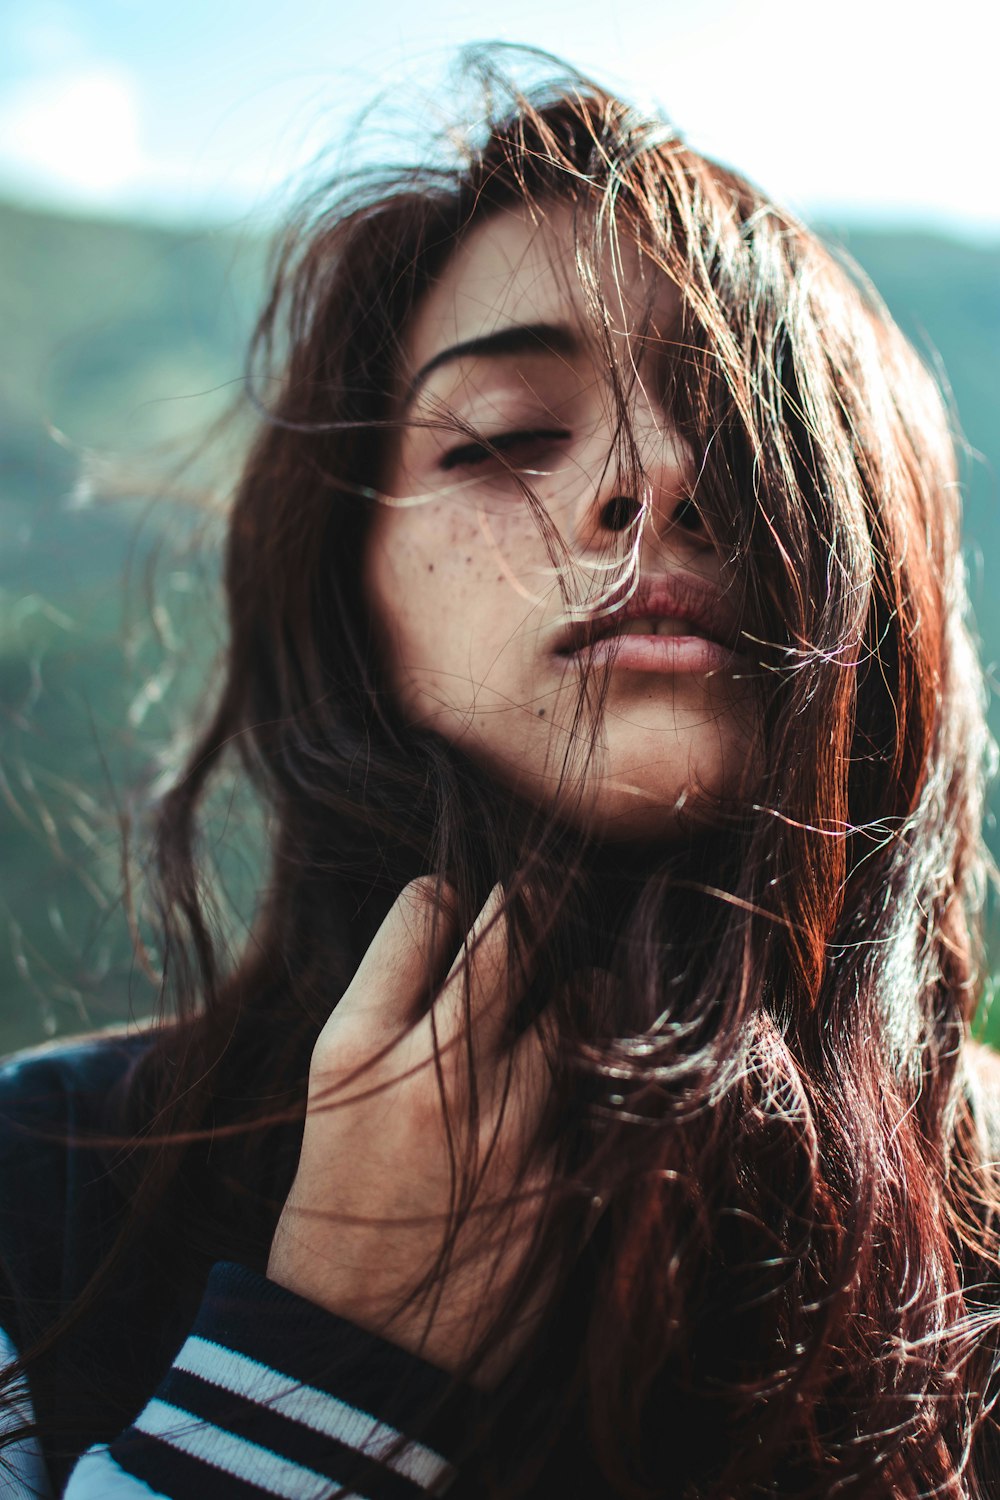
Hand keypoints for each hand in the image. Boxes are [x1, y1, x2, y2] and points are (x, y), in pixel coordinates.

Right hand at [266, 880, 554, 1386]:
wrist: (365, 1352)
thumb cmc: (339, 1200)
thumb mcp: (333, 1083)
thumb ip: (391, 984)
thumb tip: (449, 898)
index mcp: (369, 1051)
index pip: (441, 912)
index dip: (463, 899)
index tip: (470, 908)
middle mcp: (448, 1081)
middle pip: (524, 942)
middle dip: (530, 923)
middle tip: (527, 930)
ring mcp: (520, 1135)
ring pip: (581, 1009)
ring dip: (572, 1002)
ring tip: (551, 1019)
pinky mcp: (571, 1186)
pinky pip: (600, 1092)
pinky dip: (585, 1080)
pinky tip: (558, 1099)